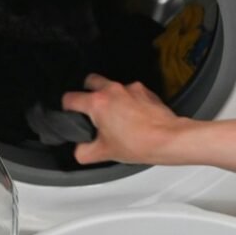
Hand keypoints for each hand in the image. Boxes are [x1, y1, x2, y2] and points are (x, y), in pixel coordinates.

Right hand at [61, 74, 194, 165]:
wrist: (168, 139)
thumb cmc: (139, 143)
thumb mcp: (104, 153)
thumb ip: (84, 151)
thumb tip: (80, 149)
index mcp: (97, 103)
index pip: (70, 98)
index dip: (66, 108)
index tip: (70, 114)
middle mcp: (112, 90)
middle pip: (90, 81)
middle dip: (87, 92)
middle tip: (91, 109)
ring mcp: (130, 89)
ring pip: (112, 86)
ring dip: (109, 97)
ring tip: (114, 115)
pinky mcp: (145, 91)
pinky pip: (130, 92)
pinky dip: (128, 101)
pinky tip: (132, 116)